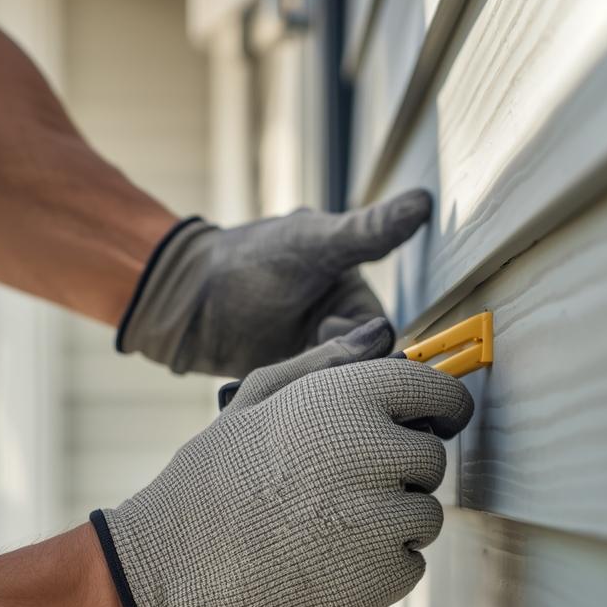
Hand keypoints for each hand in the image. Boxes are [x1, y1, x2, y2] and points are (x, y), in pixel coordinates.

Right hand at [90, 318, 473, 606]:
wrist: (170, 569)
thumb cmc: (212, 481)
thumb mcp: (256, 402)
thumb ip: (325, 365)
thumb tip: (381, 334)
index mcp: (345, 398)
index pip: (439, 394)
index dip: (441, 409)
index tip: (433, 422)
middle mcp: (372, 450)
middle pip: (431, 461)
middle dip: (398, 475)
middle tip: (338, 491)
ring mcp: (382, 517)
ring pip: (425, 517)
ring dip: (391, 525)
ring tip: (326, 531)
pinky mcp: (382, 575)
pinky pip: (410, 567)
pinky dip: (379, 571)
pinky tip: (327, 565)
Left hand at [116, 189, 432, 376]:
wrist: (184, 299)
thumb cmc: (248, 261)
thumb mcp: (314, 245)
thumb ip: (369, 232)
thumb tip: (422, 202)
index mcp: (353, 296)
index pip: (381, 337)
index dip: (366, 346)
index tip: (333, 337)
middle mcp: (337, 330)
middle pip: (361, 370)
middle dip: (339, 372)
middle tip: (307, 363)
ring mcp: (311, 359)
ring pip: (337, 390)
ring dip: (319, 389)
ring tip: (290, 380)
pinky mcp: (288, 385)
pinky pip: (310, 405)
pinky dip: (300, 403)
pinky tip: (284, 399)